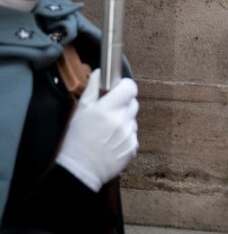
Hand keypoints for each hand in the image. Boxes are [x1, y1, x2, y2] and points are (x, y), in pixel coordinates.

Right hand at [56, 70, 138, 191]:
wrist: (79, 171)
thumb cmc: (76, 140)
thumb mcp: (80, 112)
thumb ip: (92, 90)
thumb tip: (98, 72)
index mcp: (108, 109)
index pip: (130, 88)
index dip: (126, 87)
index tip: (119, 90)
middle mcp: (121, 120)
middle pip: (133, 103)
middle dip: (123, 105)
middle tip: (110, 113)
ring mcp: (129, 135)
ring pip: (133, 120)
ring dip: (124, 122)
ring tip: (108, 131)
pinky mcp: (133, 148)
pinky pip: (133, 136)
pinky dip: (125, 137)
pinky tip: (112, 143)